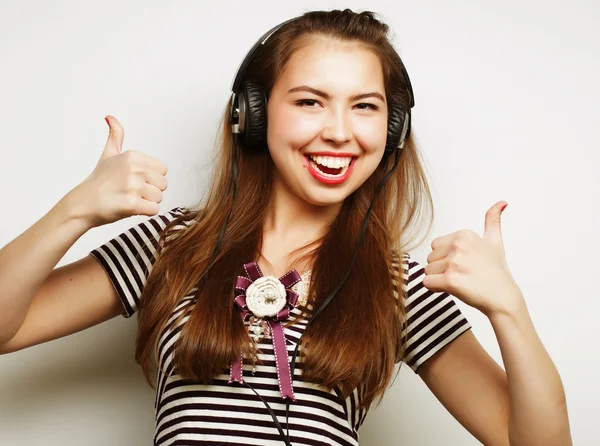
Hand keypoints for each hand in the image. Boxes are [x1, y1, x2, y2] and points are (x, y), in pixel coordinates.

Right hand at [72, 115, 168, 227]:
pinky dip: (144, 212)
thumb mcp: (108, 155)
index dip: (151, 179)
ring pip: (159, 198)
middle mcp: (135, 168)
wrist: (82, 204)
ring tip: (128, 199)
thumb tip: (110, 117)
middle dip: (150, 192)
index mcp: (134, 156)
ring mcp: (133, 186)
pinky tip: (129, 208)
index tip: (134, 181)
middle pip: (163, 185)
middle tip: (130, 192)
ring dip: (146, 202)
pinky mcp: (132, 204)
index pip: (163, 170)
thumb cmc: (98, 182)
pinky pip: (154, 210)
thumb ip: (115, 136)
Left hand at [422, 201, 524, 317]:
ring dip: (439, 279)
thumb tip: (501, 202)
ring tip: (460, 281)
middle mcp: (459, 246)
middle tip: (462, 274)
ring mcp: (454, 263)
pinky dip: (435, 288)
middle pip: (430, 258)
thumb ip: (493, 220)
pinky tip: (452, 289)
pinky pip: (427, 283)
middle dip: (441, 268)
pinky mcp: (450, 280)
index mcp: (465, 234)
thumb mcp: (495, 241)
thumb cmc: (496, 272)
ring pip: (428, 271)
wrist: (503, 298)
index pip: (436, 245)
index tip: (464, 263)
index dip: (446, 257)